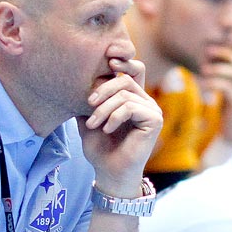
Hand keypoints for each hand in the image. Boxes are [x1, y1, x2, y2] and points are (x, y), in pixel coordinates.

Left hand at [78, 56, 162, 195]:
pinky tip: (106, 129)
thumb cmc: (100, 150)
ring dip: (103, 109)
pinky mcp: (155, 120)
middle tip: (88, 105)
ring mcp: (152, 110)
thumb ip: (88, 100)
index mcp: (133, 98)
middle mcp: (145, 101)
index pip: (132, 70)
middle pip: (125, 79)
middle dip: (103, 89)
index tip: (108, 58)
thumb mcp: (88, 119)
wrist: (109, 173)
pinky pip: (131, 107)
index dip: (122, 60)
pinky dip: (114, 117)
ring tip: (92, 124)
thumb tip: (76, 77)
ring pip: (125, 94)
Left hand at [200, 45, 231, 147]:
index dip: (228, 47)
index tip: (212, 47)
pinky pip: (225, 86)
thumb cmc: (231, 107)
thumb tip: (218, 49)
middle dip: (222, 53)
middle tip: (206, 53)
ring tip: (202, 70)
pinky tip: (202, 84)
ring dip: (215, 69)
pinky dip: (212, 82)